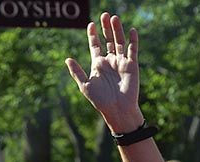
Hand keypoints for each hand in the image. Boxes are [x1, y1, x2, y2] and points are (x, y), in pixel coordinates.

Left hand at [65, 13, 143, 132]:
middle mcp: (110, 61)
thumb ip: (77, 72)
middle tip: (104, 15)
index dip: (93, 35)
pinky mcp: (132, 65)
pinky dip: (132, 40)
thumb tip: (67, 59)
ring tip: (114, 18)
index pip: (95, 46)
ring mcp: (121, 61)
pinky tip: (130, 30)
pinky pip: (132, 50)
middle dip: (106, 28)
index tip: (90, 24)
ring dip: (117, 30)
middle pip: (108, 40)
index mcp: (98, 64)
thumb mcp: (85, 85)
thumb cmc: (100, 100)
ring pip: (119, 42)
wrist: (116, 108)